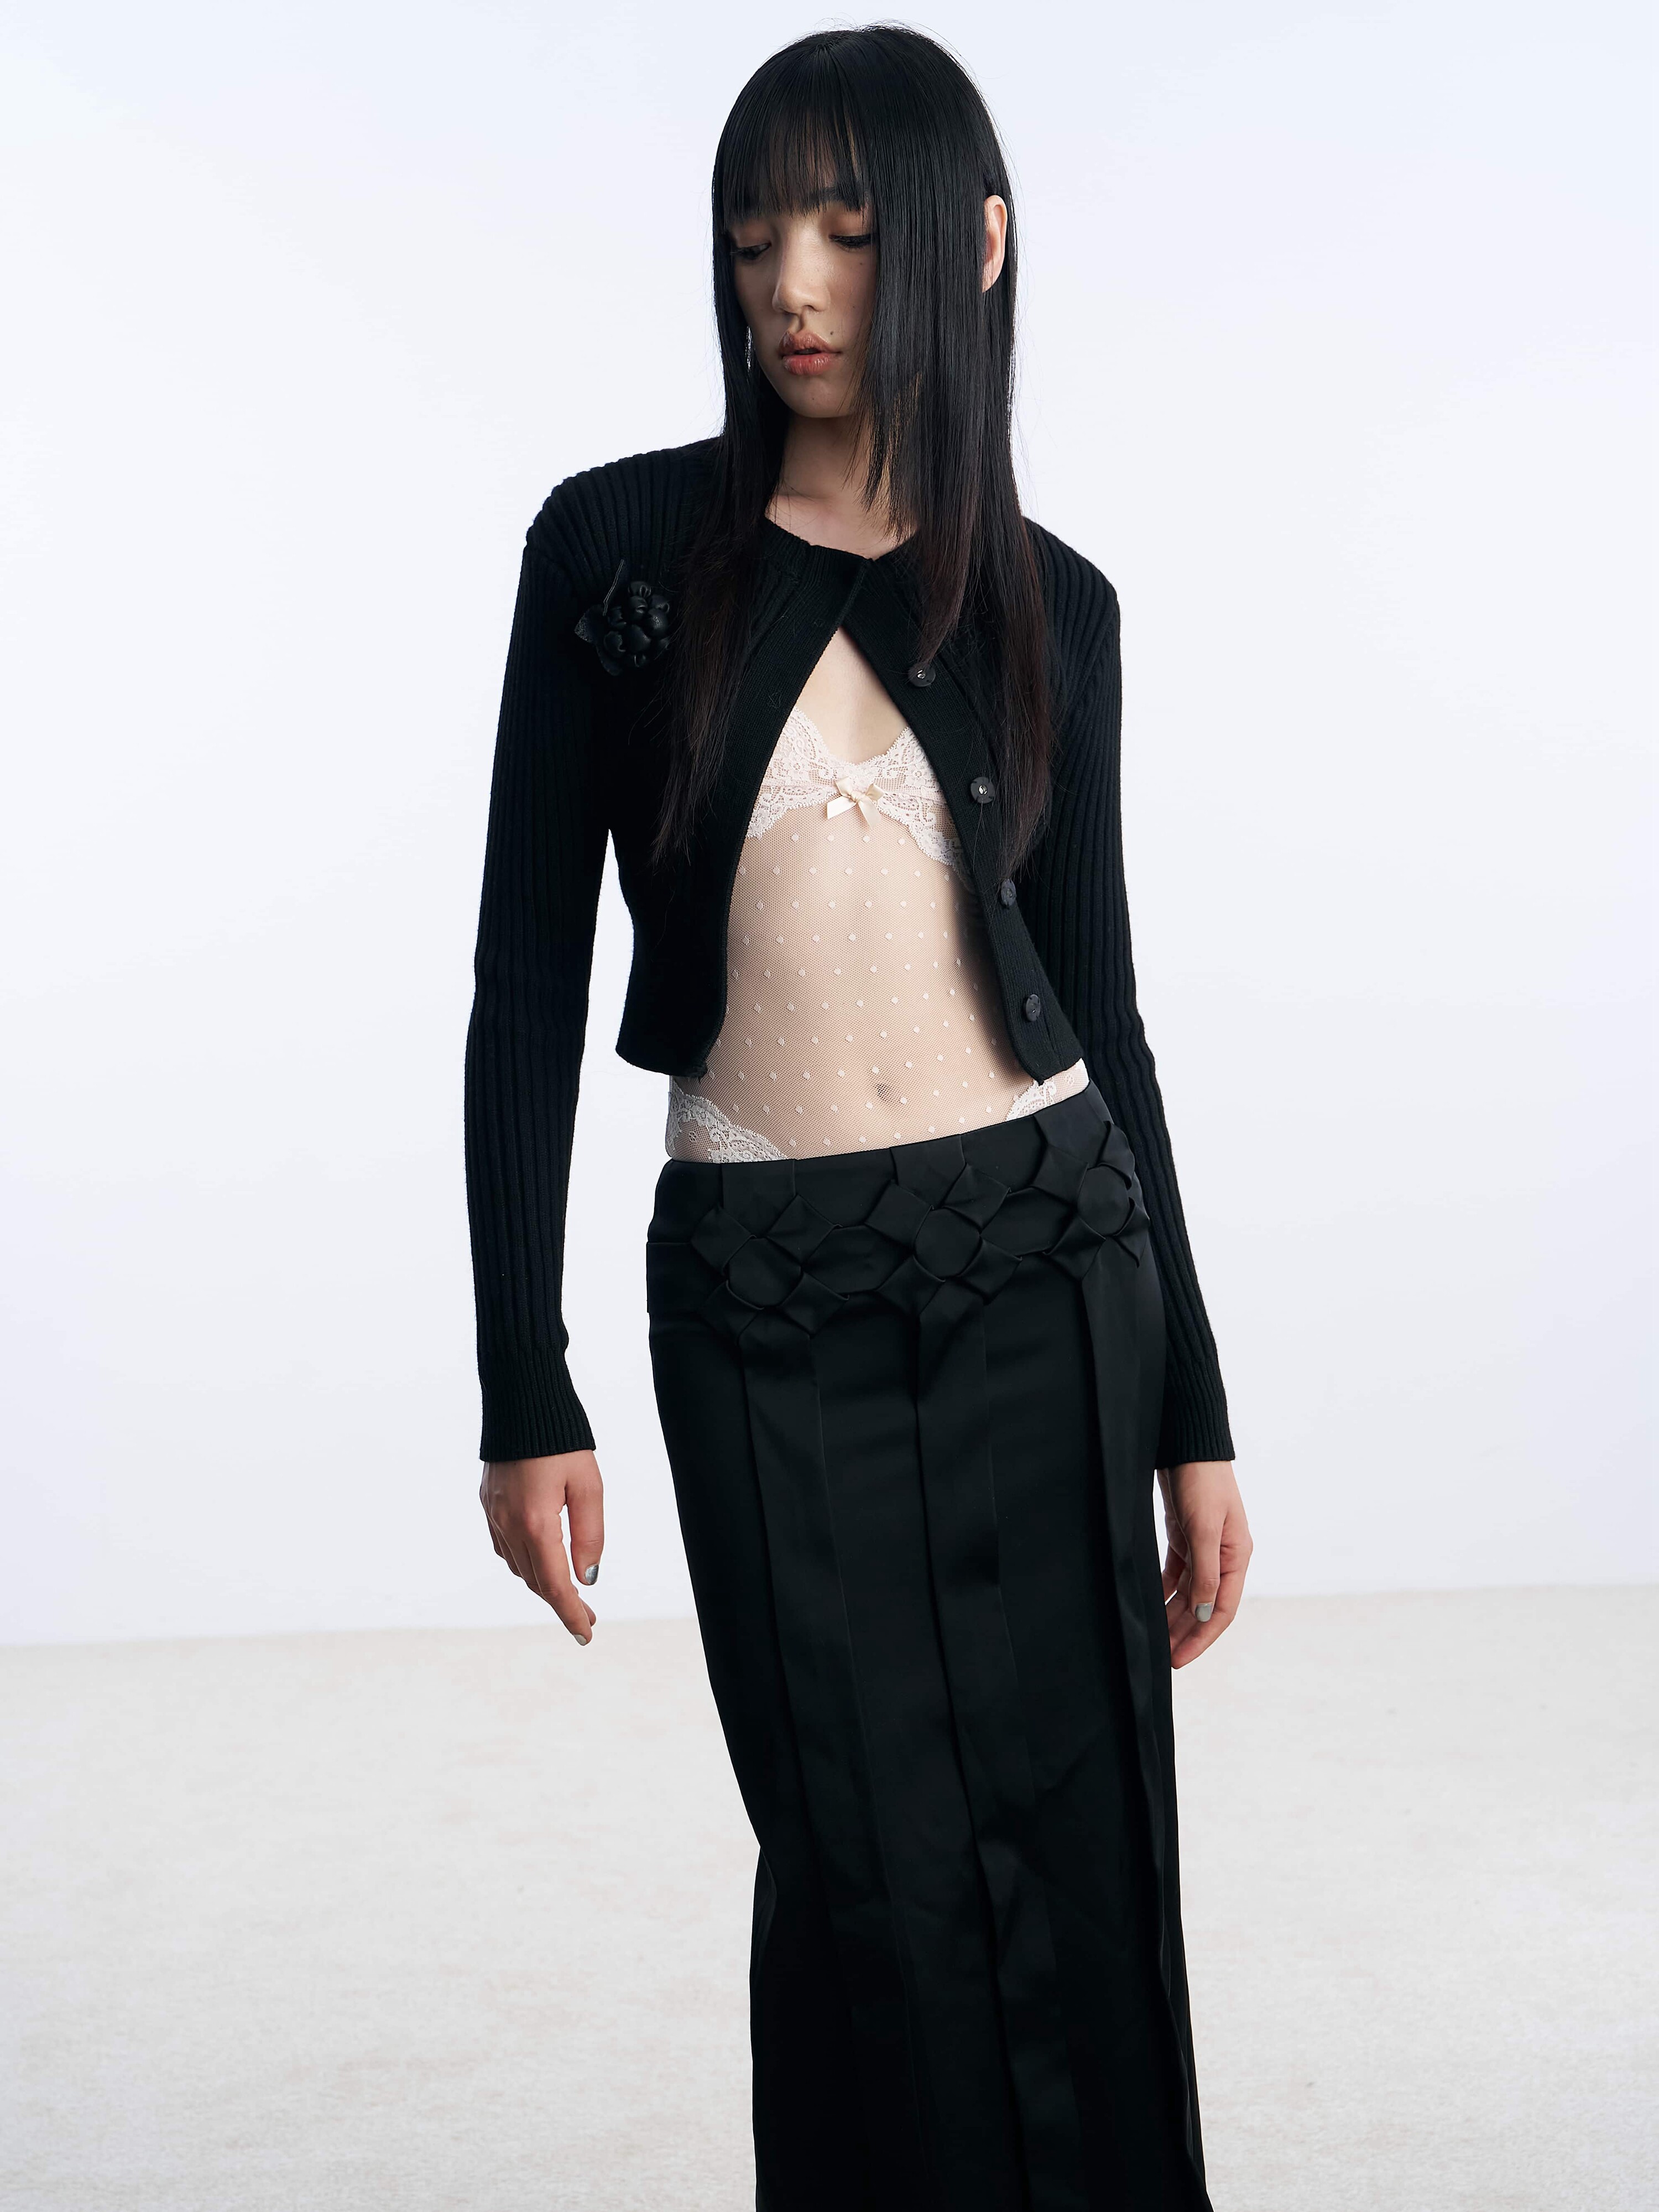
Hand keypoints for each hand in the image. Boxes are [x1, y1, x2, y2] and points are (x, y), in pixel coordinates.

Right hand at [479, 1451, 603, 1643]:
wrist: (522, 1400)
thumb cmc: (563, 1440)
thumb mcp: (589, 1485)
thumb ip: (590, 1535)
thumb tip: (587, 1579)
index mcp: (536, 1523)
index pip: (555, 1585)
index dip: (571, 1614)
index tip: (586, 1634)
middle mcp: (508, 1525)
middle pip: (536, 1581)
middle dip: (562, 1603)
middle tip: (587, 1618)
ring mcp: (494, 1515)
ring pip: (519, 1566)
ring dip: (543, 1584)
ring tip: (569, 1592)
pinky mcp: (488, 1503)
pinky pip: (504, 1547)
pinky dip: (524, 1562)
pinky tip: (540, 1560)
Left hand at [1157, 1460, 1251, 1668]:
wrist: (1188, 1444)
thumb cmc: (1201, 1481)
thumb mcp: (1204, 1527)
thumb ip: (1206, 1571)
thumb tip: (1206, 1612)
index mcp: (1236, 1556)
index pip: (1221, 1609)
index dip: (1201, 1637)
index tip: (1179, 1659)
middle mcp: (1223, 1556)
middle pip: (1204, 1605)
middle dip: (1185, 1632)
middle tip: (1162, 1658)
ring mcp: (1204, 1547)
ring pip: (1188, 1593)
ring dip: (1174, 1615)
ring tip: (1155, 1639)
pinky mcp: (1185, 1537)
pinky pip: (1176, 1575)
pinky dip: (1165, 1592)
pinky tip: (1152, 1605)